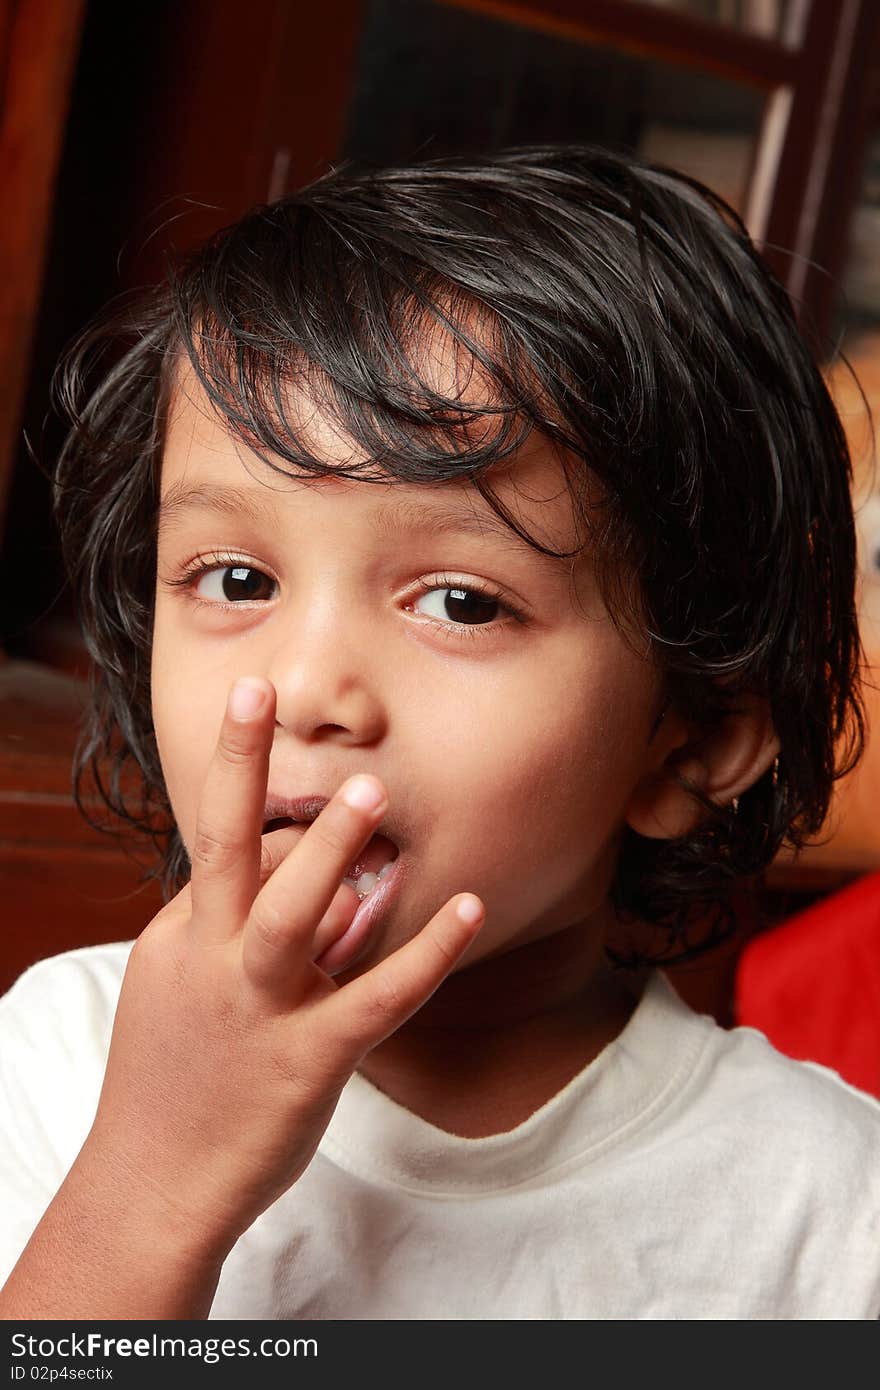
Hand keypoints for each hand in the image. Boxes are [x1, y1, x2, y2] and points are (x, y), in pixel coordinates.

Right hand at [81, 676, 484, 1258]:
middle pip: (221, 849)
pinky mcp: (307, 1060)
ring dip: (328, 851)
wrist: (152, 1187)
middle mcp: (210, 962)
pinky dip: (426, 952)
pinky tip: (467, 908)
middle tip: (265, 695)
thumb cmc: (176, 1080)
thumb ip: (246, 931)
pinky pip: (377, 998)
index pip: (223, 851)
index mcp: (180, 938)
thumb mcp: (186, 991)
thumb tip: (323, 882)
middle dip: (238, 769)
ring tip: (370, 792)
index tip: (275, 735)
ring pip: (288, 915)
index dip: (254, 797)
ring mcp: (257, 1010)